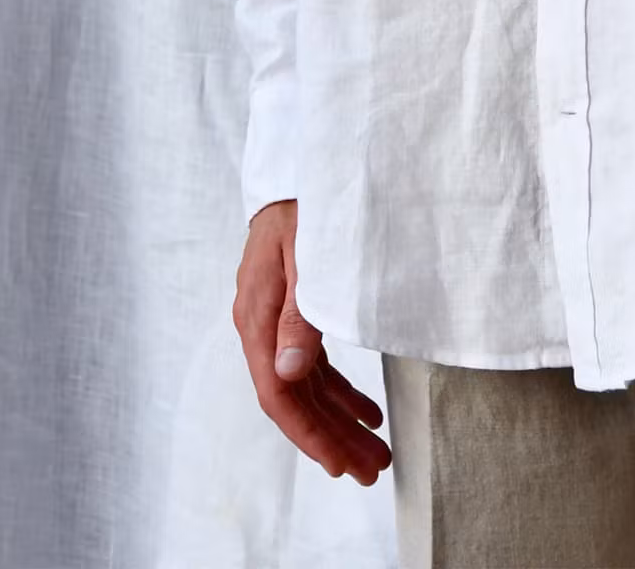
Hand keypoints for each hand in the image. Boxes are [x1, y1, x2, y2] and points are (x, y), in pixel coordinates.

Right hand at [233, 199, 392, 484]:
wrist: (302, 165)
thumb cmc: (305, 204)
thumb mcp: (307, 254)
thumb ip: (299, 313)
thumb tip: (287, 373)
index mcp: (257, 316)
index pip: (278, 392)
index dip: (309, 433)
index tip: (339, 464)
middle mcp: (262, 325)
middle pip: (295, 398)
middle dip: (332, 438)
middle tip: (372, 470)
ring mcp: (276, 320)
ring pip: (307, 386)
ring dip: (340, 419)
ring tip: (376, 451)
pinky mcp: (293, 311)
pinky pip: (313, 365)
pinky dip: (340, 391)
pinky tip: (367, 411)